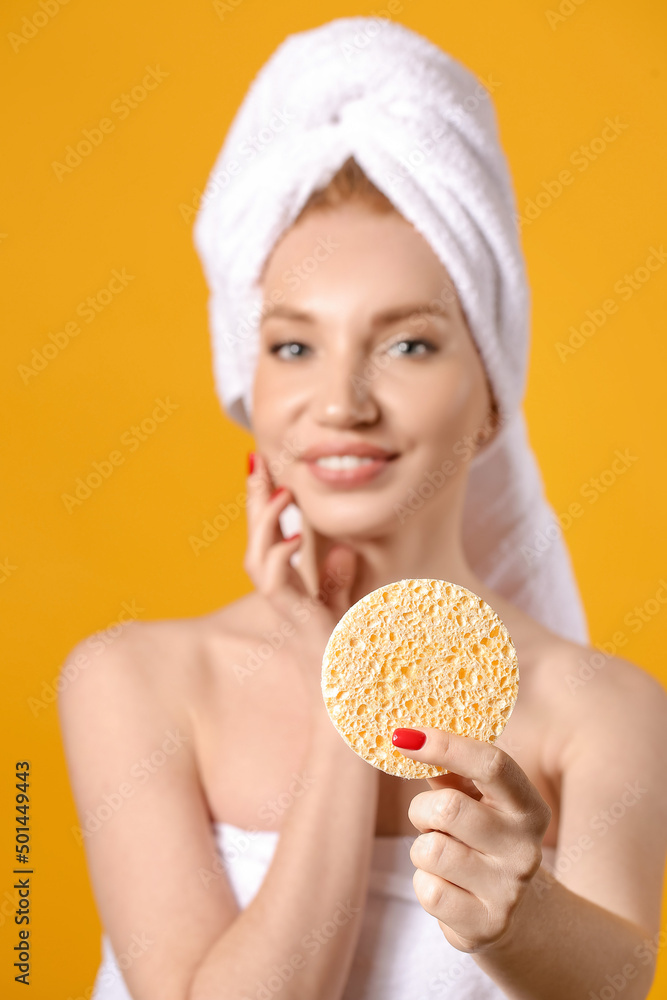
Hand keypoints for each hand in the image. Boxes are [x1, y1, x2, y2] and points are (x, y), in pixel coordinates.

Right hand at [243, 452, 357, 704]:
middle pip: (255, 540)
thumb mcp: (343, 610)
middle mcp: (280, 596)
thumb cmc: (346, 659)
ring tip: (280, 493)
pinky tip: (295, 541)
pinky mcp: (294, 620)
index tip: (260, 464)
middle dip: (254, 501)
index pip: (270, 536)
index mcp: (290, 588)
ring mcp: (284, 608)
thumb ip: (337, 582)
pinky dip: (280, 560)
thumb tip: (340, 551)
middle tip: (255, 461)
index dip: (261, 503)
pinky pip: (274, 586)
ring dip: (265, 525)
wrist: (348, 698)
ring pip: (256, 561)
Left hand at [393, 728, 550, 953]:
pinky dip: (424, 882)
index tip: (403, 735)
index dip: (445, 745)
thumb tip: (407, 735)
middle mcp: (526, 848)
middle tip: (428, 819)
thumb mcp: (476, 801)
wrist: (512, 913)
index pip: (492, 764)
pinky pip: (428, 891)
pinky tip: (445, 884)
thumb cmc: (482, 839)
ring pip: (431, 851)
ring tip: (441, 853)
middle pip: (449, 808)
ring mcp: (509, 890)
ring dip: (421, 849)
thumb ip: (449, 771)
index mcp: (529, 808)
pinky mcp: (486, 925)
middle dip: (422, 810)